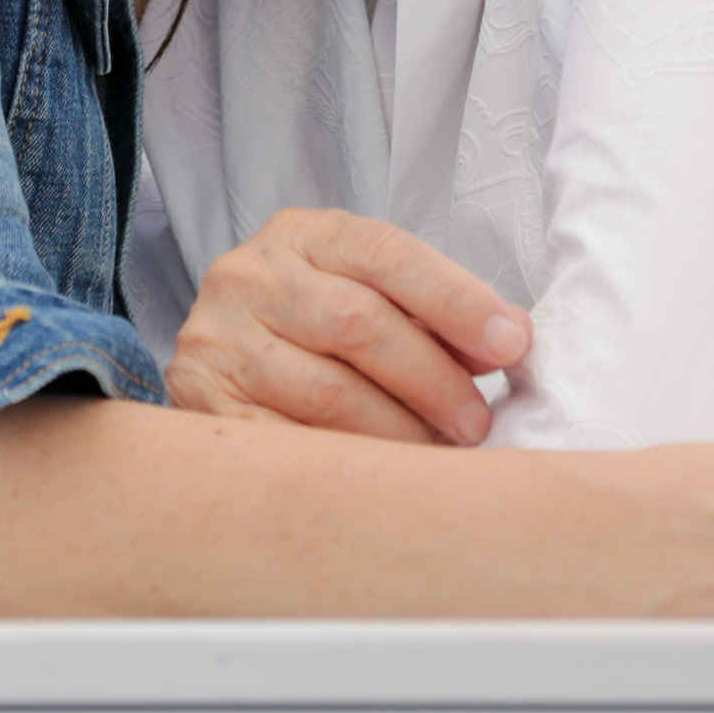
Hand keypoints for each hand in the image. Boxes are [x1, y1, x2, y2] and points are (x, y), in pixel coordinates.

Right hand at [165, 208, 529, 445]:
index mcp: (302, 235)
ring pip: (328, 392)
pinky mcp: (200, 404)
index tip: (512, 343)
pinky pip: (289, 445)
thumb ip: (431, 312)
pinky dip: (346, 466)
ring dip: (398, 432)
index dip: (454, 298)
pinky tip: (380, 477)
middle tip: (476, 422)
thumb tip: (509, 339)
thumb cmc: (315, 332)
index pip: (385, 253)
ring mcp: (217, 339)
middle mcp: (249, 275)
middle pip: (358, 322)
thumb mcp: (367, 297)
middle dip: (433, 377)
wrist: (217, 366)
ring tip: (434, 453)